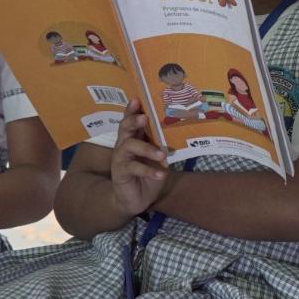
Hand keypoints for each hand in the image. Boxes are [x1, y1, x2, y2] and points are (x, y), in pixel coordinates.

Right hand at [110, 99, 169, 216]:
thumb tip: (178, 128)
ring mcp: (120, 158)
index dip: (132, 109)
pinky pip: (134, 168)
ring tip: (161, 154)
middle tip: (145, 118)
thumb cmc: (148, 173)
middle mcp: (124, 144)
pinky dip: (149, 171)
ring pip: (129, 146)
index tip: (137, 99)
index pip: (131, 120)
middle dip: (134, 121)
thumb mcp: (157, 157)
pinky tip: (161, 174)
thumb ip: (161, 143)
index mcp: (134, 137)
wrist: (136, 199)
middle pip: (125, 128)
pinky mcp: (120, 172)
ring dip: (146, 148)